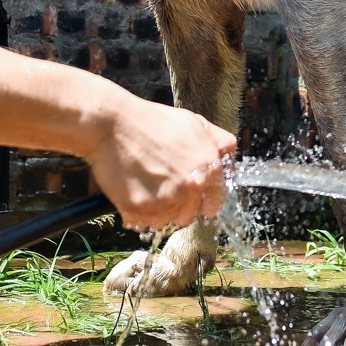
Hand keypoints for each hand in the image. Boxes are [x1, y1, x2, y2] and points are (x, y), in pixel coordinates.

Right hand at [84, 99, 236, 229]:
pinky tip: (132, 191)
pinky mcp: (141, 208)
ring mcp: (166, 199)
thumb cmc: (152, 122)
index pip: (214, 203)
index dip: (200, 199)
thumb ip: (219, 144)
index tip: (186, 192)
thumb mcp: (194, 123)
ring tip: (145, 185)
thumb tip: (232, 163)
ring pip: (166, 222)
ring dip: (157, 211)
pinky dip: (138, 214)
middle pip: (189, 216)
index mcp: (209, 167)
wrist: (113, 123)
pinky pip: (144, 224)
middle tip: (160, 184)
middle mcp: (192, 186)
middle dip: (177, 205)